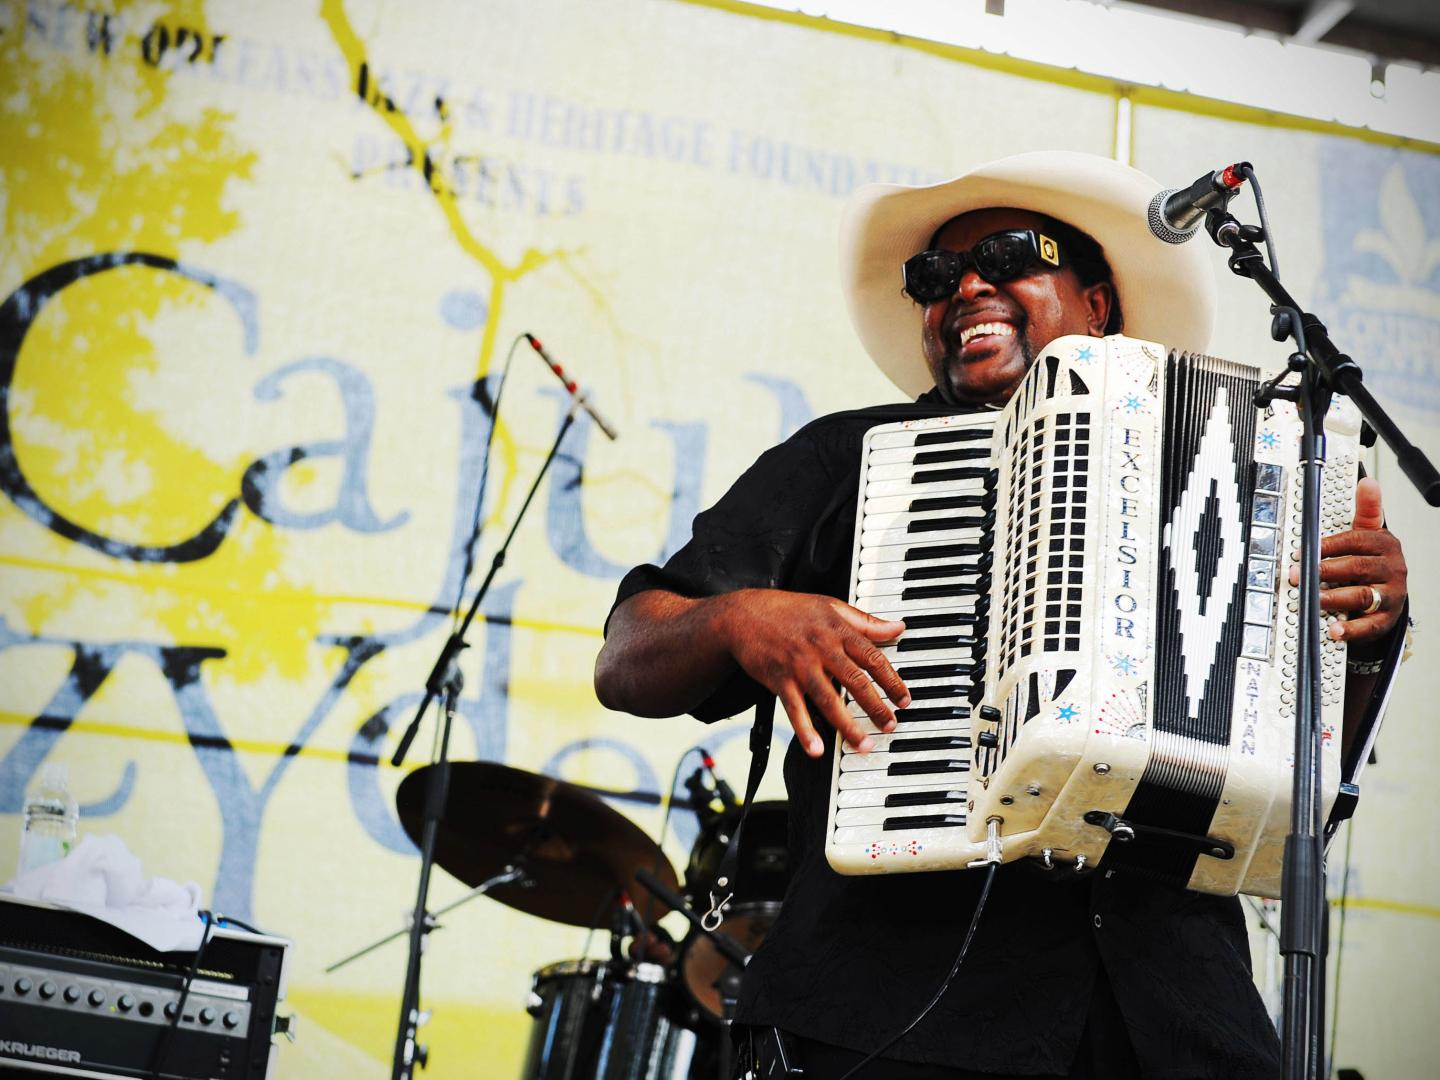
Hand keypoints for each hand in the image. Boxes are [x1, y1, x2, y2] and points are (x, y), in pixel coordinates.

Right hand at [713, 589, 909, 757]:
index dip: (892, 680)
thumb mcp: (831, 607)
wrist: (744, 616)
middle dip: (875, 707)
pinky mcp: (780, 680)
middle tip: (890, 727)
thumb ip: (866, 622)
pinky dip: (805, 730)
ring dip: (847, 725)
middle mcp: (822, 648)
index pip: (873, 657)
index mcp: (838, 630)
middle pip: (855, 681)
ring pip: (828, 699)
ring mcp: (800, 666)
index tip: (904, 699)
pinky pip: (795, 709)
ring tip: (863, 745)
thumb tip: (898, 628)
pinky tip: (816, 748)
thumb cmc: (790, 610)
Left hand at [1287, 477, 1406, 645]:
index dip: (1326, 545)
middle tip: (1296, 575)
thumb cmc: (1370, 561)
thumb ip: (1366, 510)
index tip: (1301, 550)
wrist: (1389, 594)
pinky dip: (1351, 629)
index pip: (1355, 541)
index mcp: (1385, 545)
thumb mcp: (1369, 534)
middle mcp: (1392, 569)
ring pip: (1362, 596)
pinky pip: (1369, 625)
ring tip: (1312, 599)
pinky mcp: (1387, 619)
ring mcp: (1391, 595)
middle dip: (1323, 571)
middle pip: (1357, 567)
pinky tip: (1334, 630)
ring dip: (1334, 598)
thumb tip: (1369, 482)